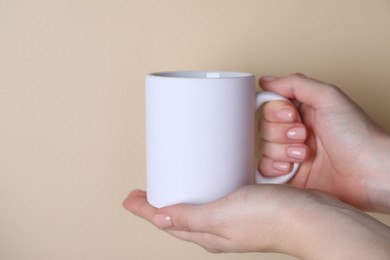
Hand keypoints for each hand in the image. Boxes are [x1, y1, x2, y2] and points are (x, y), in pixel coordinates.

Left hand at [123, 185, 389, 258]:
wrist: (313, 218)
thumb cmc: (271, 220)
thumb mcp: (223, 216)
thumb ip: (190, 217)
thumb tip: (157, 217)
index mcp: (208, 234)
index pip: (165, 221)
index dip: (144, 209)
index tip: (129, 197)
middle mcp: (218, 228)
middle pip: (178, 214)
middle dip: (160, 202)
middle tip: (147, 187)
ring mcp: (232, 216)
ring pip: (197, 204)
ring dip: (182, 192)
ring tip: (171, 177)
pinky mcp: (247, 202)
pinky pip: (217, 193)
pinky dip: (205, 184)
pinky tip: (208, 174)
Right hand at [259, 74, 389, 211]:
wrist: (370, 172)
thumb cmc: (356, 134)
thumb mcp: (328, 97)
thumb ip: (295, 84)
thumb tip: (266, 80)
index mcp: (302, 111)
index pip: (270, 105)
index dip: (275, 111)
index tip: (292, 115)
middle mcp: (294, 131)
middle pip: (264, 127)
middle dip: (282, 132)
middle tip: (304, 135)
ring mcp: (291, 154)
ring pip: (264, 147)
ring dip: (283, 150)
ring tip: (305, 154)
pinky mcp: (289, 176)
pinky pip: (264, 169)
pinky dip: (274, 167)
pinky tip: (291, 168)